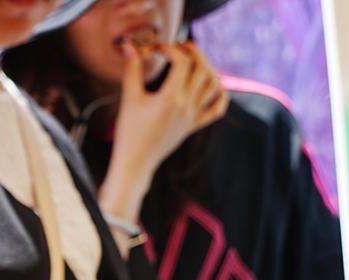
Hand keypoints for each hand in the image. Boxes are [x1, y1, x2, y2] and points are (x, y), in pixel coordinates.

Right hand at [109, 40, 227, 190]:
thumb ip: (131, 70)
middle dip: (193, 51)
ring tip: (193, 61)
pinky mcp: (194, 126)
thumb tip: (128, 46)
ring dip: (207, 67)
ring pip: (214, 84)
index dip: (170, 49)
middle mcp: (186, 106)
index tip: (156, 48)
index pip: (181, 62)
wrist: (135, 163)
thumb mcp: (129, 99)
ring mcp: (193, 117)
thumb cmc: (129, 133)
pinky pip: (217, 108)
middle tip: (179, 47)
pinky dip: (219, 93)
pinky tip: (210, 83)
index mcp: (170, 99)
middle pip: (202, 68)